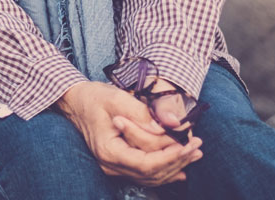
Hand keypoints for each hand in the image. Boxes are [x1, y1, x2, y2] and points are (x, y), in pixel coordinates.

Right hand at [55, 81, 201, 186]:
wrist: (75, 101)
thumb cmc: (94, 97)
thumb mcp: (117, 99)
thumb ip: (143, 114)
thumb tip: (169, 127)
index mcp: (109, 151)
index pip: (146, 163)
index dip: (171, 156)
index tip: (189, 144)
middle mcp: (111, 165)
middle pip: (152, 173)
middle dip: (178, 161)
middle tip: (198, 147)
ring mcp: (114, 167)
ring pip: (151, 176)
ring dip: (175, 166)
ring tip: (195, 154)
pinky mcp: (120, 163)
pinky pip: (145, 173)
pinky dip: (165, 170)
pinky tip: (181, 168)